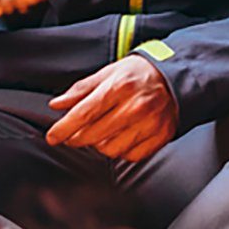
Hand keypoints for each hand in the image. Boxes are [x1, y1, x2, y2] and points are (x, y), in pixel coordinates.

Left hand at [46, 54, 177, 161]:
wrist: (175, 77)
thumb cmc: (138, 74)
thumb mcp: (108, 73)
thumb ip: (81, 90)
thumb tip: (57, 105)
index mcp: (120, 86)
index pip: (84, 113)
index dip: (64, 128)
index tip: (52, 136)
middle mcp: (136, 106)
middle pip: (94, 135)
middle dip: (76, 138)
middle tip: (72, 135)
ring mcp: (149, 123)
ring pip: (110, 149)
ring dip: (99, 145)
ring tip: (101, 133)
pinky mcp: (159, 137)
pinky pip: (130, 156)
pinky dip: (120, 150)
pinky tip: (121, 137)